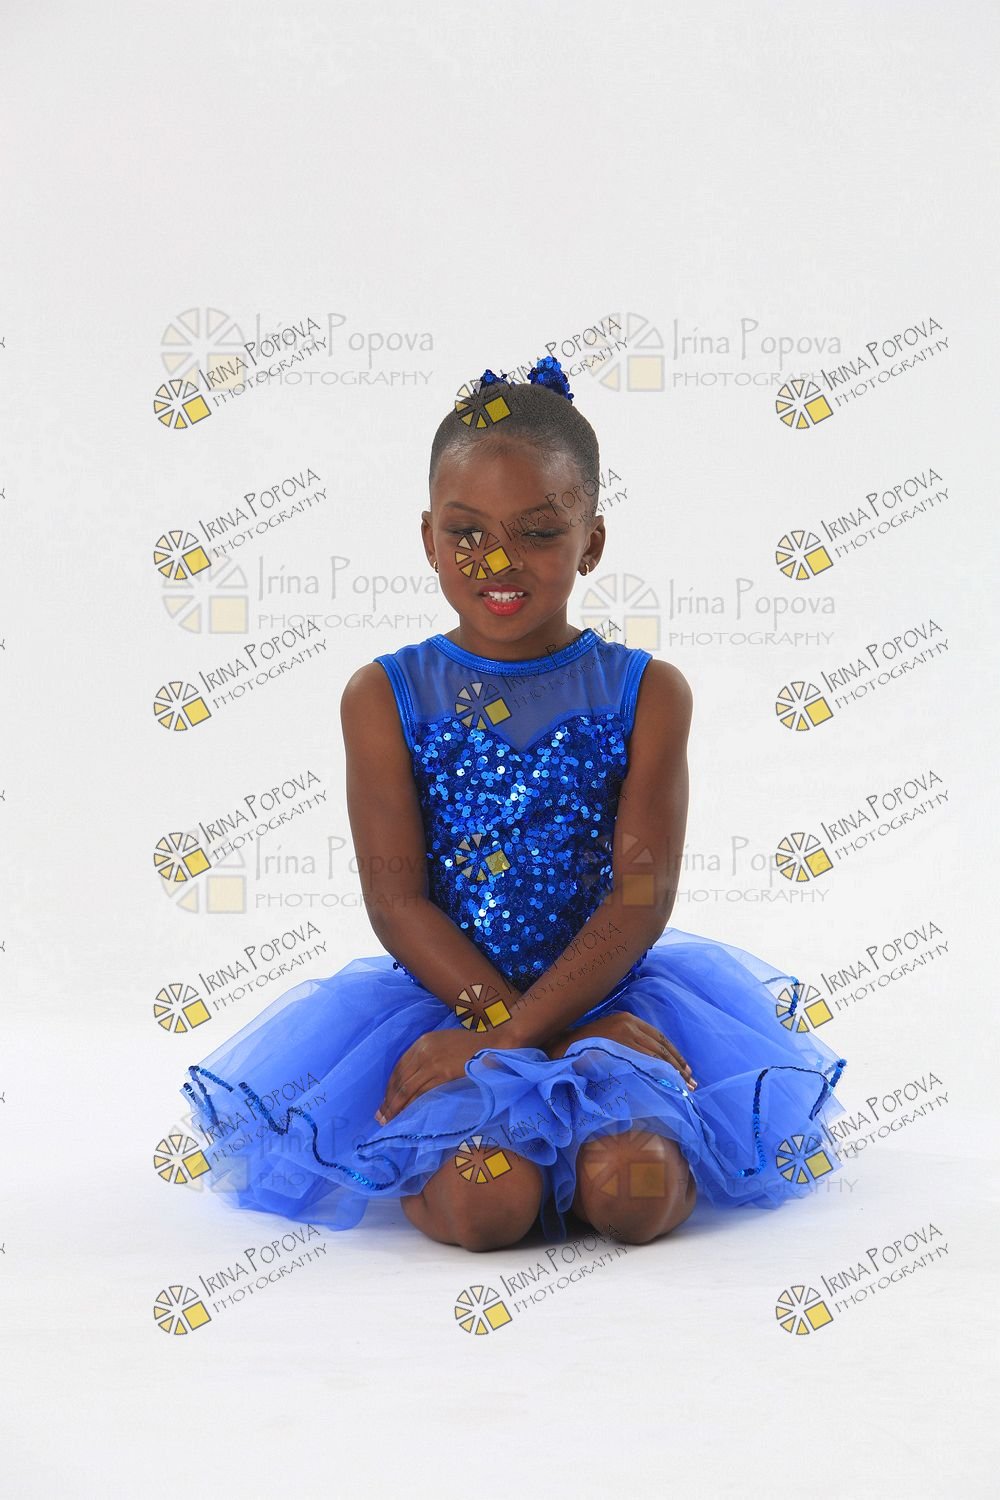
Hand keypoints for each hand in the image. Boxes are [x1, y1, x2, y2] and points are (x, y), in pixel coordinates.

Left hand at [375, 1029, 484, 1124]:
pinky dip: (412, 1105)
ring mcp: (432, 1061)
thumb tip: (416, 1077)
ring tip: (389, 1120)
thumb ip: (428, 1055)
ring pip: (407, 1088)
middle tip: (380, 1117)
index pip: (399, 1067)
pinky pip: (422, 1092)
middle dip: (388, 1100)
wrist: (492, 1046)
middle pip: (400, 1079)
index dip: (390, 1087)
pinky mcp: (442, 1072)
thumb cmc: (472, 1046)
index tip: (385, 1101)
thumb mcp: (444, 1043)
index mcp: (422, 1042)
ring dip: (396, 1106)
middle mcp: (423, 1050)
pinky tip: (407, 1115)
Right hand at [547, 1013, 696, 1087]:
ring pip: (656, 1057)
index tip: (686, 1071)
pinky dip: (659, 1076)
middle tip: (692, 1085)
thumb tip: (652, 1062)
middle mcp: (628, 1024)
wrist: (559, 1049)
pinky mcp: (618, 1048)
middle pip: (662, 1048)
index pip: (659, 1038)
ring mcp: (623, 1035)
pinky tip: (668, 1087)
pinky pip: (645, 1064)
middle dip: (679, 1068)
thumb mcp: (609, 1038)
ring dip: (673, 1075)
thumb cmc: (583, 1048)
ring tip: (684, 1091)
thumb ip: (629, 1045)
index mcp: (627, 1019)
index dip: (675, 1055)